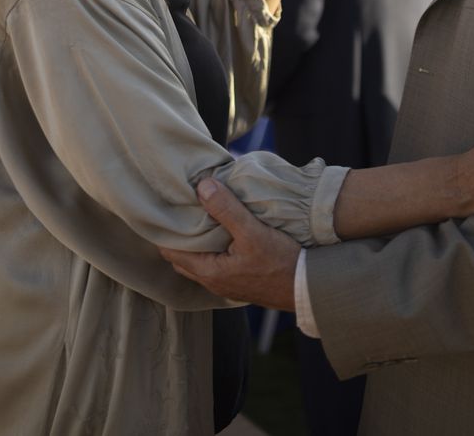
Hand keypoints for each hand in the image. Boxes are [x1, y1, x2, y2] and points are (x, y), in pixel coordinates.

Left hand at [158, 179, 298, 310]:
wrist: (307, 287)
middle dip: (179, 236)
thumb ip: (226, 209)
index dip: (166, 230)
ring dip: (197, 243)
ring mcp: (225, 284)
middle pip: (182, 257)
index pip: (171, 251)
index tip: (167, 209)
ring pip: (199, 261)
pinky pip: (215, 264)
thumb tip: (202, 186)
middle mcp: (212, 281)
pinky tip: (222, 234)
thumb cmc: (280, 262)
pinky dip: (211, 249)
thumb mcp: (252, 231)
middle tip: (181, 210)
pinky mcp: (238, 282)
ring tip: (200, 218)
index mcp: (208, 271)